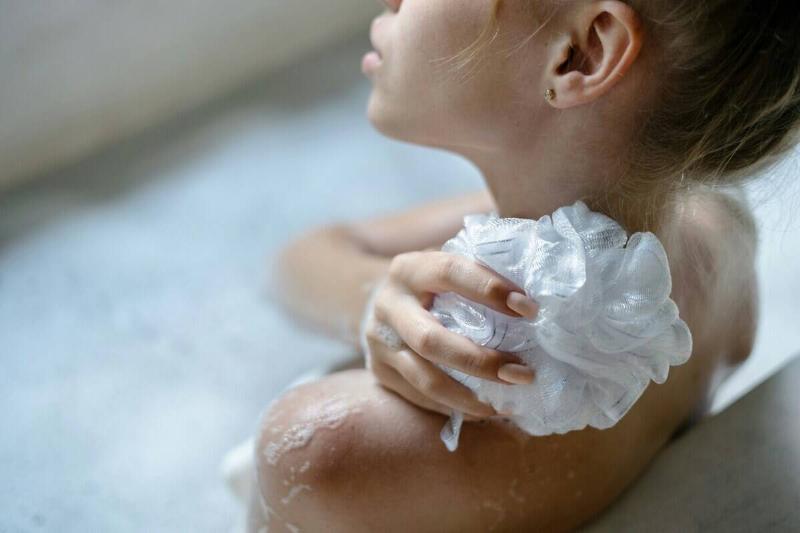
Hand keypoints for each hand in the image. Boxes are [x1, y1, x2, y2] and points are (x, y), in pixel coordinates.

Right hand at [361, 251, 538, 420]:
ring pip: (425, 379)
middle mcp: (389, 305)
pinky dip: (456, 407)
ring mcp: (380, 343)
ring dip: (470, 395)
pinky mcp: (380, 372)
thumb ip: (479, 273)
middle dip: (481, 361)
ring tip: (508, 403)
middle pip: (432, 340)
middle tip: (523, 373)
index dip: (489, 289)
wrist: (378, 301)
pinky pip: (421, 397)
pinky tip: (485, 408)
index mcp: (409, 270)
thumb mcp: (445, 268)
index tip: (529, 309)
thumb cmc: (432, 284)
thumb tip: (533, 298)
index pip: (449, 273)